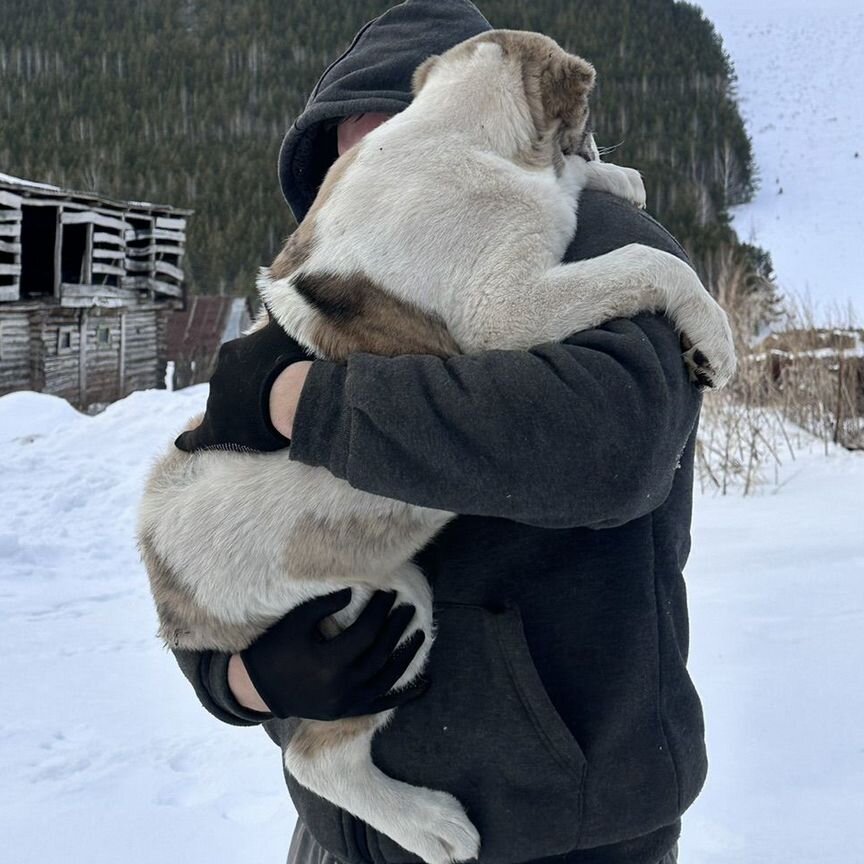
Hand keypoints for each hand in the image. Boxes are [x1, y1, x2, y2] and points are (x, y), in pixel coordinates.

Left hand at [174, 319, 313, 452]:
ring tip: (258, 421)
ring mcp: (215, 404)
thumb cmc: (288, 361)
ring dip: (235, 413)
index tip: (268, 375)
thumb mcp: (283, 329)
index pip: (238, 361)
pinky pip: (196, 438)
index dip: (254, 370)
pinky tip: (181, 443)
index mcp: (232, 353)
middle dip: (244, 390)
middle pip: (230, 384)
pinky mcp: (215, 431)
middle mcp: (219, 376)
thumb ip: (275, 310)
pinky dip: (188, 440)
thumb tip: (270, 282)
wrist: (286, 396)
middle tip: (266, 399)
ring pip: (222, 408)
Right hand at [237, 589, 427, 719]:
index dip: (380, 611)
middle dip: (396, 629)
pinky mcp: (346, 712)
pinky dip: (403, 696)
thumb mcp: (296, 621)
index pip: (365, 634)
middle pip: (379, 654)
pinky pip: (381, 705)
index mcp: (328, 665)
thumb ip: (325, 604)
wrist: (257, 689)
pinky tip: (423, 685)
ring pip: (386, 680)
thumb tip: (356, 588)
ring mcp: (346, 704)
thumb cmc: (274, 648)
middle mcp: (341, 688)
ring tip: (420, 635)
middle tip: (408, 607)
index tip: (389, 592)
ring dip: (405, 657)